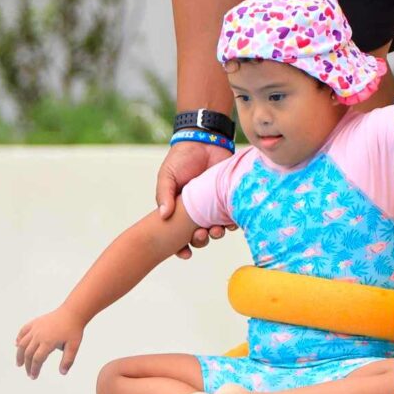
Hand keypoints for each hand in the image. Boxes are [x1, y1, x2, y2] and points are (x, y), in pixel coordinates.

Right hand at [15, 305, 83, 379]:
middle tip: (29, 373)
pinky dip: (19, 338)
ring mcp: (36, 327)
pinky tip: (17, 344)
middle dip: (27, 365)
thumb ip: (68, 360)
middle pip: (28, 353)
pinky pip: (24, 330)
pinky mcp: (36, 322)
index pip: (37, 359)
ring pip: (22, 342)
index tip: (34, 376)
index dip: (34, 369)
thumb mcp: (73, 346)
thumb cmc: (73, 328)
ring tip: (19, 363)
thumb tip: (62, 373)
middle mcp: (39, 335)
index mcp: (48, 342)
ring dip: (19, 354)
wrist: (73, 312)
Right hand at [155, 141, 236, 258]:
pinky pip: (231, 217)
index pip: (177, 235)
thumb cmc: (181, 158)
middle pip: (198, 236)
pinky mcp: (227, 199)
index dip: (180, 248)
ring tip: (215, 230)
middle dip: (200, 241)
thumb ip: (164, 195)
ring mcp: (212, 206)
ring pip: (215, 229)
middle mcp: (196, 212)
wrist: (204, 140)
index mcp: (178, 210)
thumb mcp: (167, 176)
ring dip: (215, 234)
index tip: (185, 254)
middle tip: (202, 235)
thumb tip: (163, 216)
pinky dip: (231, 223)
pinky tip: (229, 223)